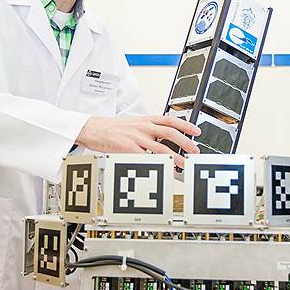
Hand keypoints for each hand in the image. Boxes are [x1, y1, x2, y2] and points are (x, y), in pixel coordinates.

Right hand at [76, 115, 200, 168]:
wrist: (93, 129)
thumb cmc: (112, 128)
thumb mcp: (133, 123)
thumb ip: (149, 129)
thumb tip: (164, 137)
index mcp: (146, 119)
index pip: (170, 120)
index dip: (186, 125)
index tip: (197, 132)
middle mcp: (143, 127)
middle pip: (170, 133)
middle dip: (185, 142)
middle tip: (194, 151)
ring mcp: (136, 137)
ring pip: (161, 147)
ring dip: (175, 157)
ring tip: (182, 165)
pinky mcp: (128, 148)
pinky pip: (146, 158)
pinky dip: (157, 164)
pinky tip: (163, 170)